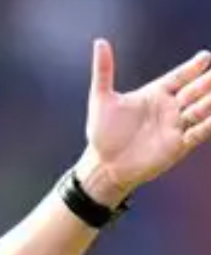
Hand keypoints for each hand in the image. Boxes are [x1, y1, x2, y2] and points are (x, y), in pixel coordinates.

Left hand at [76, 39, 210, 204]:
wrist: (104, 166)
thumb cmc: (101, 134)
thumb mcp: (101, 100)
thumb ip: (104, 71)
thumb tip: (100, 43)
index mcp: (154, 94)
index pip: (179, 76)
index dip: (192, 68)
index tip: (205, 58)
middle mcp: (168, 108)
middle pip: (195, 90)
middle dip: (207, 82)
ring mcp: (175, 126)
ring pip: (202, 109)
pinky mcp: (178, 145)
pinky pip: (200, 132)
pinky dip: (209, 124)